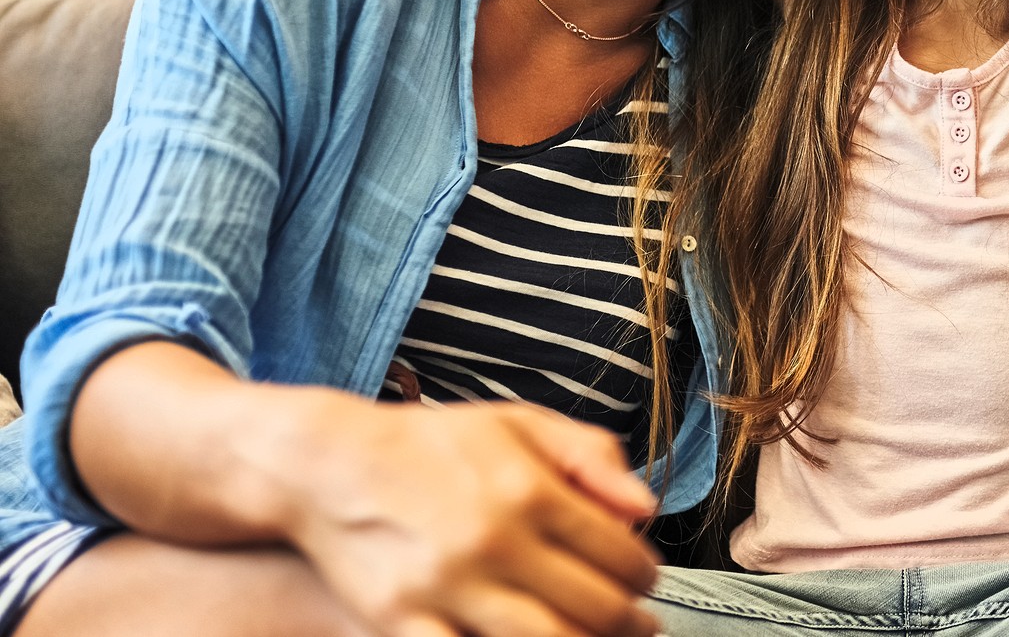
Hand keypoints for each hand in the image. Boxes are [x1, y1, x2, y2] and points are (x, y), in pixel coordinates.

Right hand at [284, 400, 661, 636]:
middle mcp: (493, 541)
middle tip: (638, 623)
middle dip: (629, 622)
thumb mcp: (517, 424)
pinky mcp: (401, 623)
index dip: (645, 574)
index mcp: (527, 489)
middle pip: (593, 607)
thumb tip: (645, 510)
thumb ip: (590, 456)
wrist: (329, 466)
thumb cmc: (432, 445)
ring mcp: (446, 588)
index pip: (618, 551)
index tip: (646, 580)